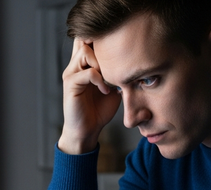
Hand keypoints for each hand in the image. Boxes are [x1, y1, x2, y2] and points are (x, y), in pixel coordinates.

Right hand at [58, 38, 121, 153]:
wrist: (87, 131)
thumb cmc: (100, 110)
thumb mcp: (114, 87)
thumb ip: (119, 73)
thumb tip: (139, 63)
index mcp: (84, 64)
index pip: (89, 38)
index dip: (103, 38)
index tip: (120, 48)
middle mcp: (75, 65)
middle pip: (84, 38)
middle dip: (102, 46)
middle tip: (116, 62)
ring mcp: (71, 73)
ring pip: (85, 51)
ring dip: (101, 62)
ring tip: (110, 78)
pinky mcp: (71, 85)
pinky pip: (87, 73)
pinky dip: (99, 79)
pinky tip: (106, 91)